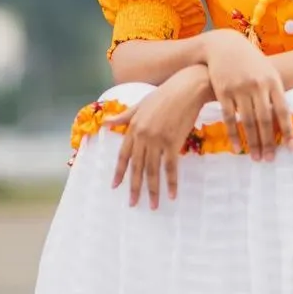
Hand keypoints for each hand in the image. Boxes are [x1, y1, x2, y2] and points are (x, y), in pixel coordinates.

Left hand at [106, 66, 210, 208]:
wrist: (187, 88)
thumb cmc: (165, 94)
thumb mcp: (141, 104)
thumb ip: (124, 117)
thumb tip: (105, 123)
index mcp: (134, 127)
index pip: (124, 155)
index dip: (119, 172)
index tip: (115, 187)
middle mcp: (143, 136)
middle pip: (137, 167)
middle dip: (135, 187)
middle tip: (133, 204)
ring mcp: (158, 140)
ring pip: (153, 170)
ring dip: (153, 190)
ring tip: (152, 205)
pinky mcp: (174, 142)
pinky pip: (171, 167)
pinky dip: (171, 182)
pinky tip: (172, 194)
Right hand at [202, 30, 292, 160]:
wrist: (224, 45)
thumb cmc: (250, 61)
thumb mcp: (267, 70)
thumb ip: (275, 92)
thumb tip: (285, 118)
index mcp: (272, 80)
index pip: (282, 110)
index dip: (287, 130)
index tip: (291, 148)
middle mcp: (257, 85)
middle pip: (265, 120)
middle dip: (268, 142)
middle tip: (270, 159)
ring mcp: (239, 88)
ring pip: (248, 122)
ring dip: (253, 143)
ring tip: (257, 158)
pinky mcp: (223, 91)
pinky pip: (230, 118)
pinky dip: (234, 135)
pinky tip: (237, 148)